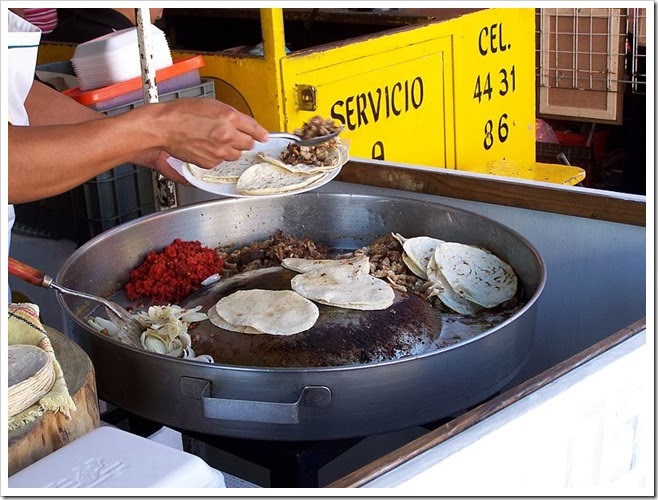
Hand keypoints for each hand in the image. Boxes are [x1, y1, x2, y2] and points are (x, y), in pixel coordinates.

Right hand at [141, 98, 268, 168]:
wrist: (163, 127)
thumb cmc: (181, 113)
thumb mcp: (211, 105)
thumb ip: (230, 115)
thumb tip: (243, 123)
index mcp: (229, 117)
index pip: (254, 128)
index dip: (260, 133)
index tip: (263, 136)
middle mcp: (227, 135)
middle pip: (248, 144)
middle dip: (243, 140)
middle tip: (232, 136)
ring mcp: (219, 151)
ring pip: (235, 154)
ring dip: (230, 149)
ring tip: (214, 140)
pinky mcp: (210, 162)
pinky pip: (221, 161)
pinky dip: (216, 156)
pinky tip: (206, 146)